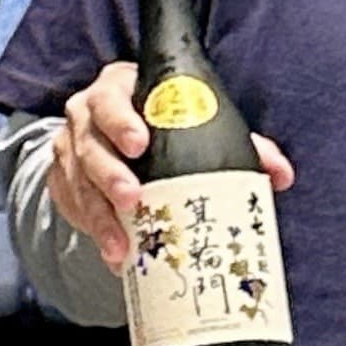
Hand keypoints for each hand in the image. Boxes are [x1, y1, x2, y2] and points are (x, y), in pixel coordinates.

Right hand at [47, 60, 293, 271]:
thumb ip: (238, 143)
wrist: (111, 137)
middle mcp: (85, 117)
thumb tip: (281, 174)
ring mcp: (70, 151)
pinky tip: (115, 255)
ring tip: (122, 244)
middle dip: (110, 173)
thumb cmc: (160, 124)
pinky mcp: (63, 183)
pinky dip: (94, 233)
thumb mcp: (192, 123)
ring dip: (100, 216)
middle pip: (89, 144)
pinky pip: (74, 209)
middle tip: (133, 198)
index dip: (121, 120)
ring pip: (78, 183)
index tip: (140, 143)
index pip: (111, 98)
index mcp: (119, 90)